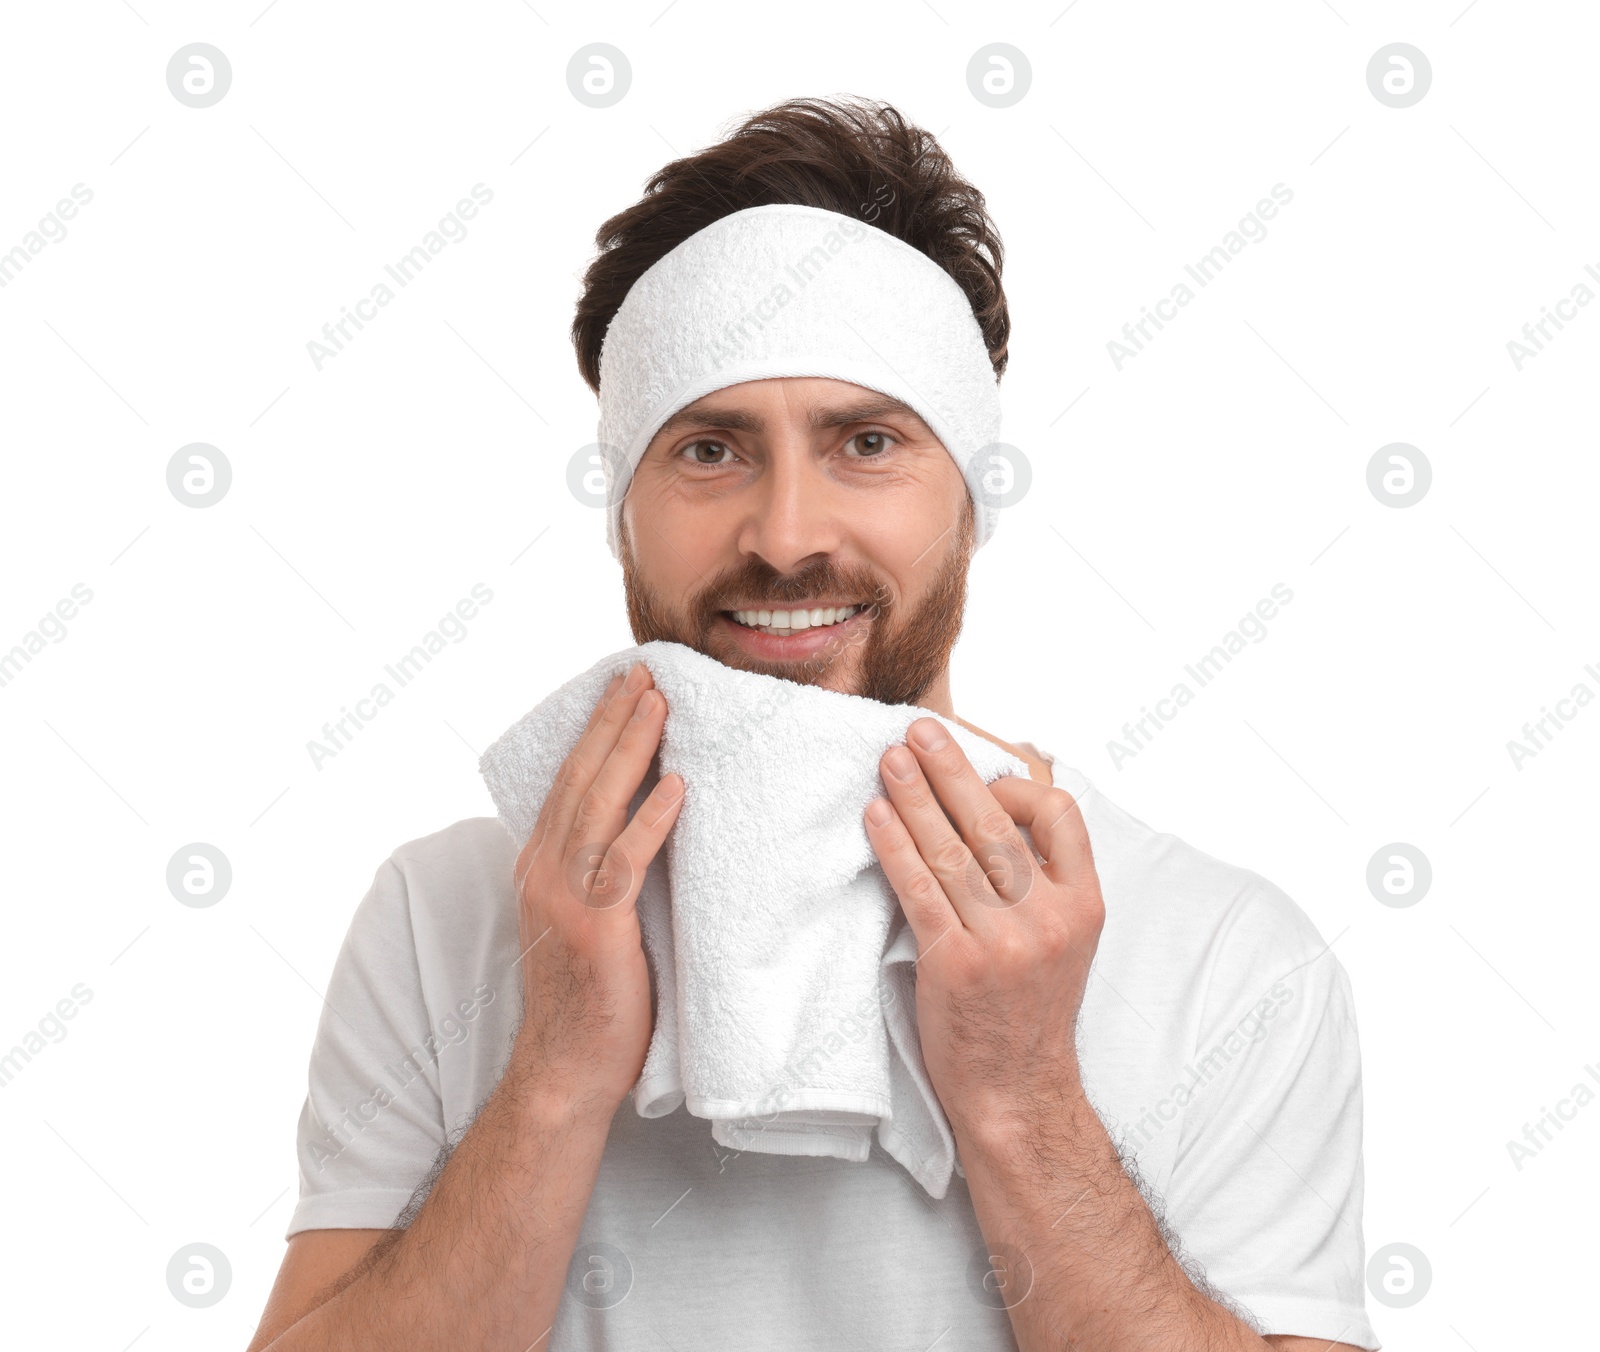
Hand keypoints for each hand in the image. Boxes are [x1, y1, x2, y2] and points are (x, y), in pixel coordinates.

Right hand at [509, 661, 682, 1123]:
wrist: (566, 1068)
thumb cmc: (590, 995)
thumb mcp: (590, 917)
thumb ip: (607, 868)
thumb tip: (651, 822)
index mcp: (543, 864)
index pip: (570, 781)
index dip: (597, 730)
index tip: (626, 686)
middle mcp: (546, 870)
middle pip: (580, 778)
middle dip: (613, 721)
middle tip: (645, 672)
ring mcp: (566, 897)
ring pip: (597, 805)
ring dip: (630, 749)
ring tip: (660, 704)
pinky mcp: (596, 928)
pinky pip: (624, 863)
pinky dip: (650, 821)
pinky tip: (676, 787)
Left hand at [864, 717, 1104, 1143]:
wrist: (1017, 1094)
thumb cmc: (1030, 1012)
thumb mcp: (1065, 941)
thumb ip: (1044, 881)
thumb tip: (1004, 810)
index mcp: (1084, 905)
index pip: (1060, 815)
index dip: (1016, 785)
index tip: (982, 775)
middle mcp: (1049, 917)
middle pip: (994, 822)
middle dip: (950, 770)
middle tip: (918, 731)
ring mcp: (1003, 941)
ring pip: (952, 849)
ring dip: (913, 797)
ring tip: (888, 762)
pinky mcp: (955, 963)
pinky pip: (918, 889)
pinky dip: (894, 847)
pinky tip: (876, 818)